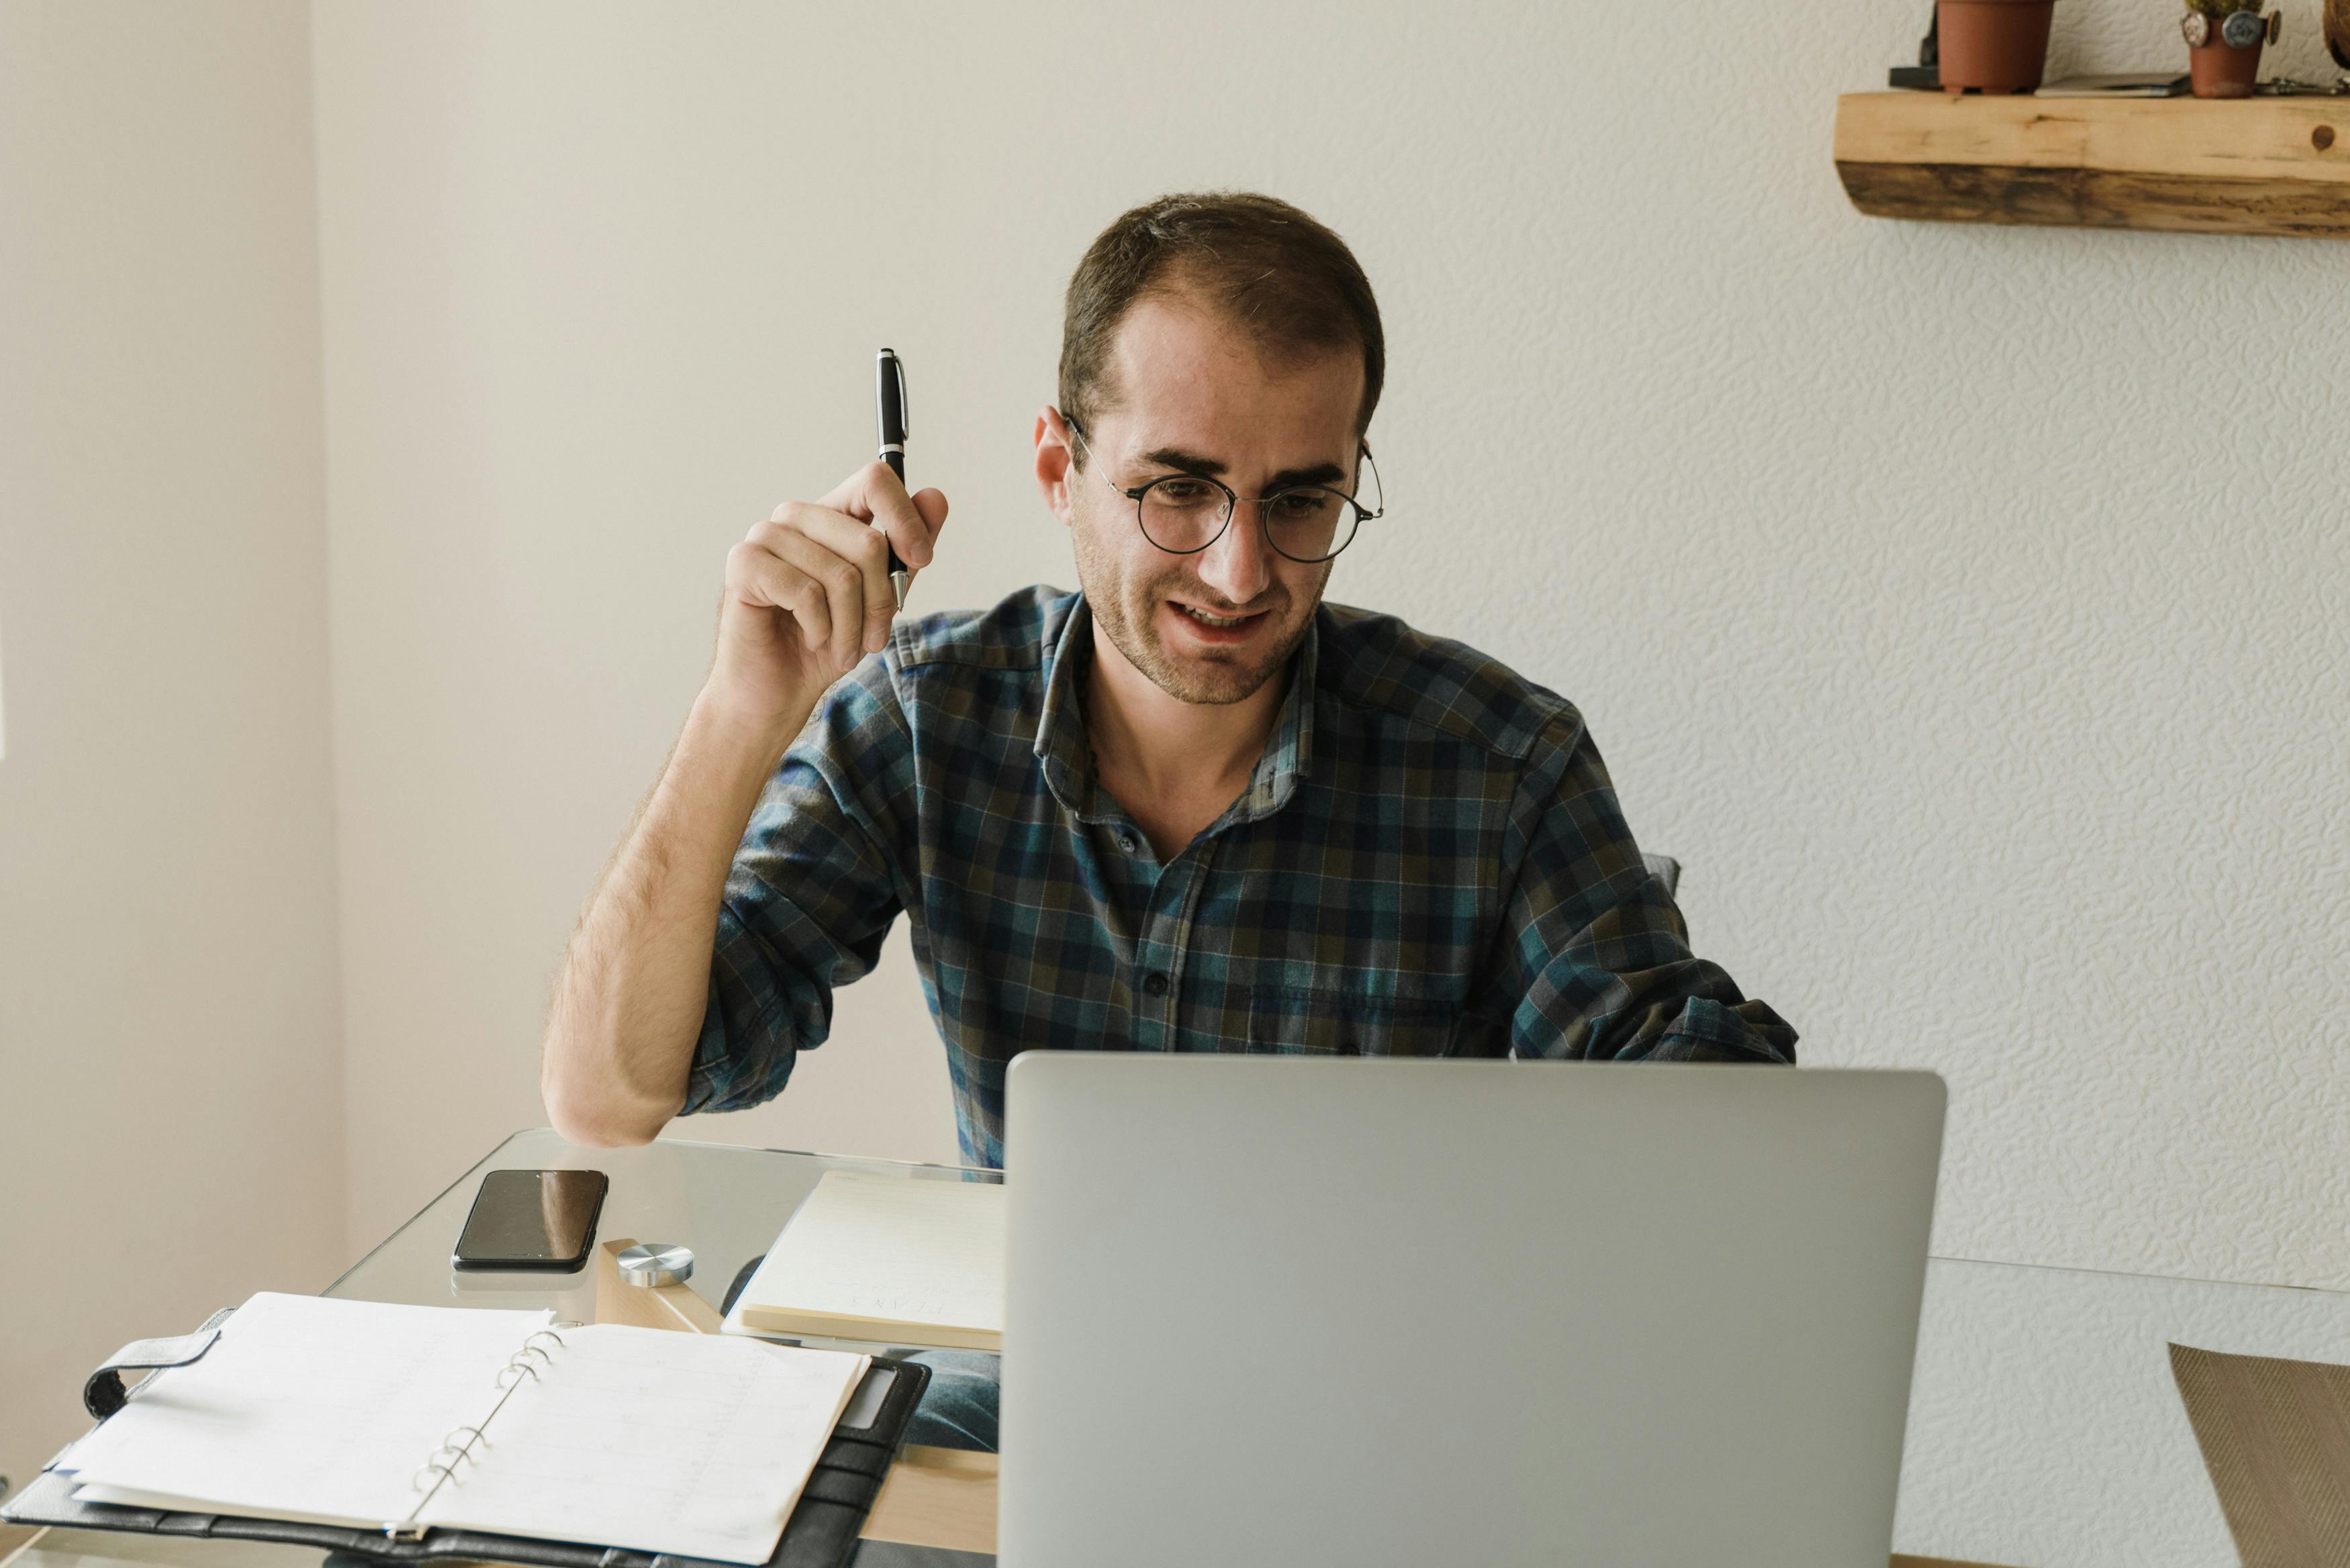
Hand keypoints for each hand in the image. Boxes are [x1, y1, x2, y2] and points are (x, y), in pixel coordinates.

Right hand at [708, 462, 948, 732]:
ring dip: (851, 627)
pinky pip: (806, 592)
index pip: (873, 481)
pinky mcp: (743, 564)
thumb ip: (905, 551)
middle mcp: (796, 516)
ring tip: (843, 648)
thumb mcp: (880, 598)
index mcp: (830, 516)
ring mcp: (766, 536)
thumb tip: (936, 497)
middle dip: (882, 603)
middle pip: (868, 541)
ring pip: (841, 574)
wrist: (777, 691)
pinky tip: (811, 639)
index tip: (920, 560)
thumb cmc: (826, 643)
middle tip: (874, 639)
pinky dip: (820, 629)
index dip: (905, 518)